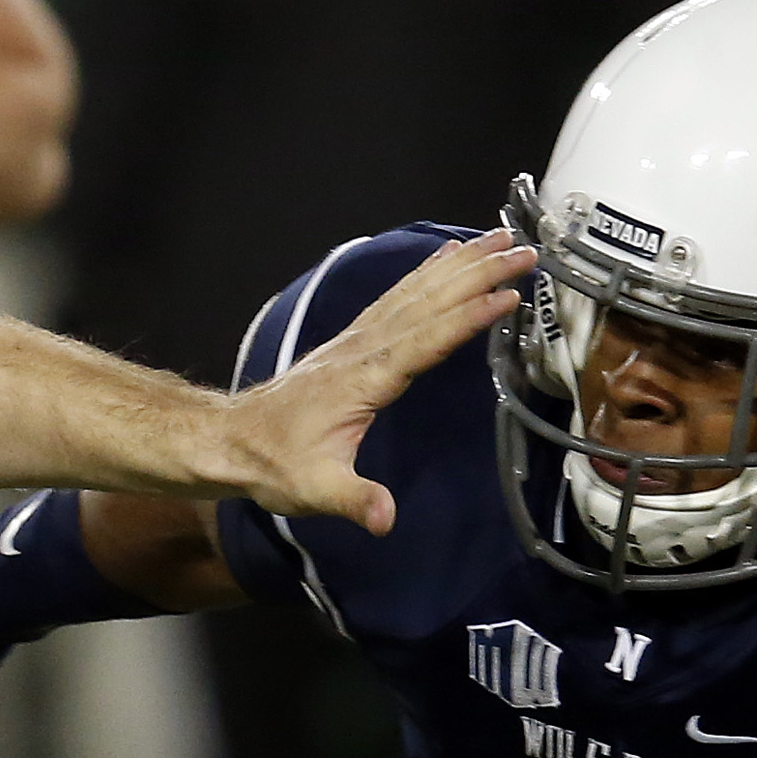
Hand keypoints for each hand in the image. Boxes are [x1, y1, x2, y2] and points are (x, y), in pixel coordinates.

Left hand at [220, 231, 532, 524]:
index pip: (426, 339)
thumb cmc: (275, 464)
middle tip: (524, 250)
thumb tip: (385, 519)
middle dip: (478, 274)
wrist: (233, 440)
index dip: (468, 317)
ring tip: (498, 238)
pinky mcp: (353, 341)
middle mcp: (364, 347)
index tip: (508, 295)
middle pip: (429, 302)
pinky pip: (397, 297)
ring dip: (459, 264)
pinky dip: (425, 273)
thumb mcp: (315, 490)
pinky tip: (444, 257)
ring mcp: (357, 339)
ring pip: (415, 291)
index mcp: (365, 377)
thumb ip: (354, 500)